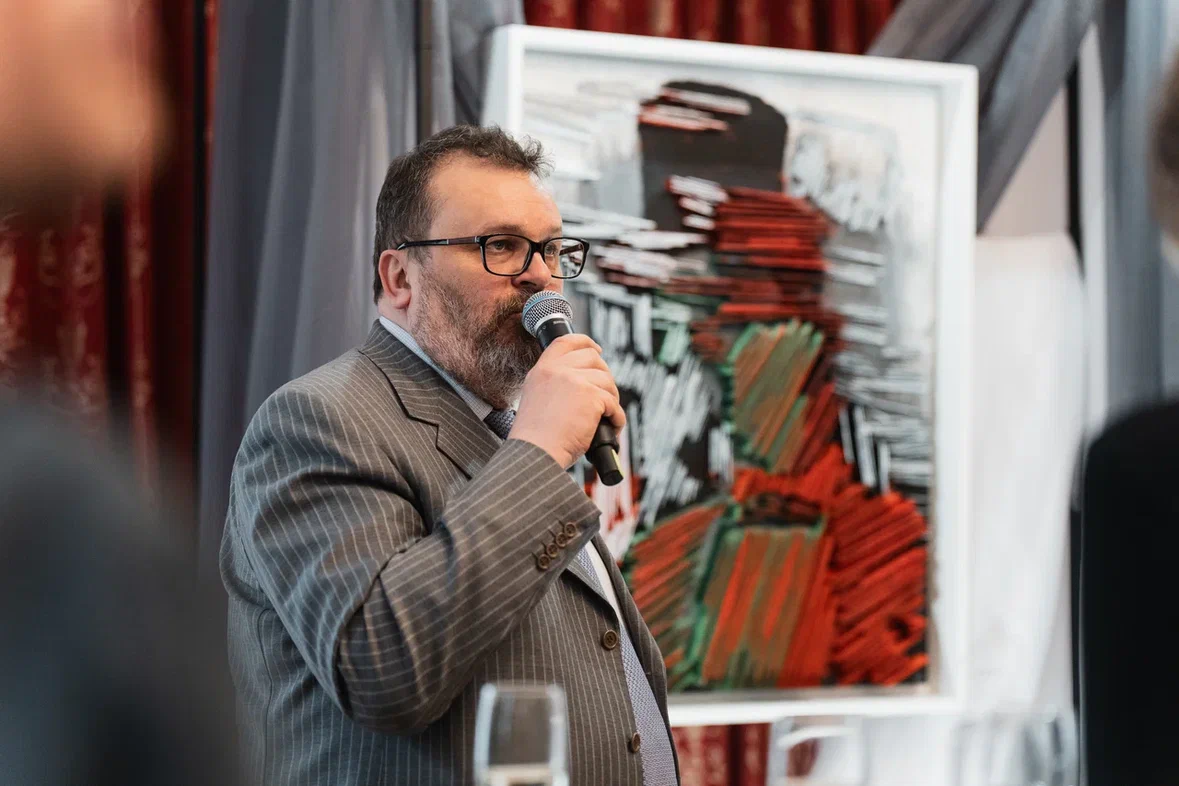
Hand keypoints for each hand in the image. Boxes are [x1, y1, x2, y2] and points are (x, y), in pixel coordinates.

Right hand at [508, 334, 625, 469]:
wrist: (535, 453)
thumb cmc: (536, 438)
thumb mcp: (537, 398)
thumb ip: (554, 384)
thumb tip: (584, 381)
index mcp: (542, 370)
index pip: (566, 341)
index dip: (585, 342)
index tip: (597, 349)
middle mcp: (557, 370)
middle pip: (593, 358)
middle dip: (604, 375)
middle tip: (604, 395)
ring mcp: (575, 381)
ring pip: (607, 381)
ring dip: (611, 400)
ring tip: (606, 417)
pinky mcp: (591, 396)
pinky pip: (614, 404)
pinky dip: (616, 417)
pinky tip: (611, 427)